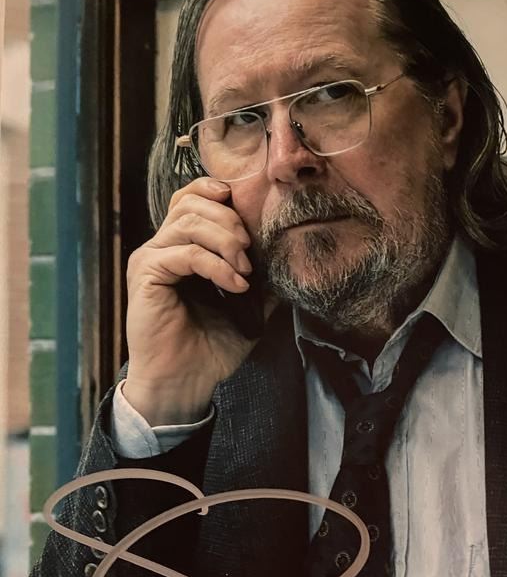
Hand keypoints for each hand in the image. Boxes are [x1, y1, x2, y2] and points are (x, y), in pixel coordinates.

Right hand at [124, 178, 274, 424]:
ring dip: (226, 241)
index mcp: (181, 248)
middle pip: (191, 202)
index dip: (218, 194)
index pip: (192, 199)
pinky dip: (217, 265)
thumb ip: (263, 280)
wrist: (184, 382)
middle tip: (250, 251)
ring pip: (189, 222)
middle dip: (230, 220)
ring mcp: (151, 258)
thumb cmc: (209, 348)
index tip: (248, 211)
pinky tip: (236, 284)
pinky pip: (186, 253)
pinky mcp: (146, 274)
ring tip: (245, 270)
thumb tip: (290, 260)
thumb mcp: (247, 308)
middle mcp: (161, 247)